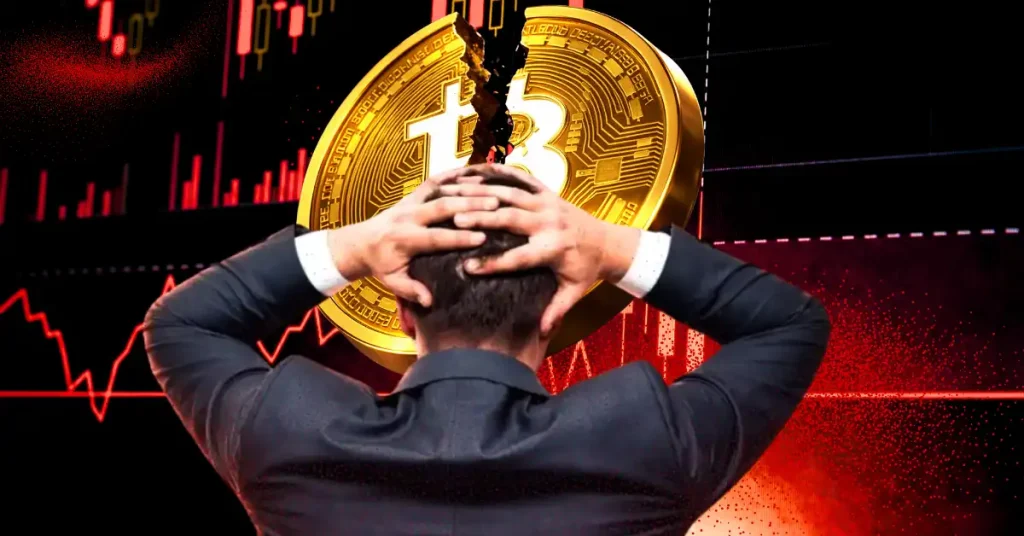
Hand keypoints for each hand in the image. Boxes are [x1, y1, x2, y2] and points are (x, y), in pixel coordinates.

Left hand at [327, 168, 498, 306]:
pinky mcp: (413, 193)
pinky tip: (477, 174)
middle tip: (495, 205)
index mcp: (404, 239)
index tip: (482, 238)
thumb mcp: (392, 282)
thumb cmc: (380, 265)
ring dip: (467, 189)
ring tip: (492, 189)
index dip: (458, 238)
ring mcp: (411, 201)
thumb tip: (429, 301)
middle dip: (469, 205)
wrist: (360, 242)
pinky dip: (456, 175)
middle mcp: (408, 216)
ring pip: (441, 190)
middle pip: (441, 207)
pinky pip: (436, 180)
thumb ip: (411, 290)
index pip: (435, 238)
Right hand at [439, 164, 639, 334]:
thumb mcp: (574, 292)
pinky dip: (497, 173)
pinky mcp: (548, 191)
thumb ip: (557, 310)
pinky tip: (475, 171)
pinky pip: (521, 178)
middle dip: (482, 218)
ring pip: (511, 193)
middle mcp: (550, 222)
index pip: (518, 258)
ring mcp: (548, 203)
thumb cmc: (586, 270)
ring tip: (456, 191)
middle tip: (454, 219)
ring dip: (483, 192)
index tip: (466, 268)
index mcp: (553, 249)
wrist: (607, 242)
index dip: (492, 264)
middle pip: (510, 218)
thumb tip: (543, 333)